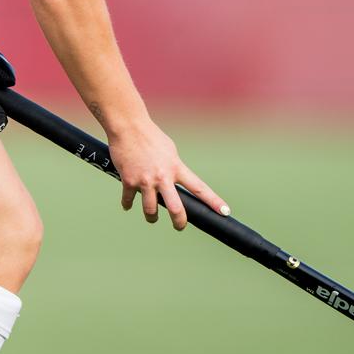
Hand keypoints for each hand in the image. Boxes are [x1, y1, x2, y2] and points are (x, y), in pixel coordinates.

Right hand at [107, 120, 229, 230]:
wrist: (128, 127)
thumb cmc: (150, 136)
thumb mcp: (170, 150)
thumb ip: (174, 167)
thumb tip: (175, 180)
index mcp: (176, 168)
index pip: (199, 188)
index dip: (213, 202)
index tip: (225, 212)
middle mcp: (163, 177)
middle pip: (175, 208)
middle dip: (179, 222)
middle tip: (179, 226)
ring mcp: (145, 180)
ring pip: (150, 210)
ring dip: (151, 217)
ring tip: (152, 217)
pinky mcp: (128, 181)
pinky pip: (128, 200)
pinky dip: (128, 204)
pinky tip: (128, 205)